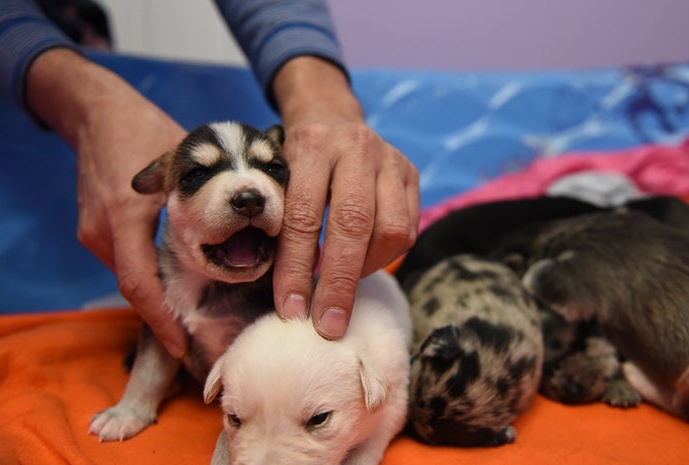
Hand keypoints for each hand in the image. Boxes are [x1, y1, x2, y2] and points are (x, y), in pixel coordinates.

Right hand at [26, 49, 187, 357]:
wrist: (93, 111)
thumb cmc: (142, 127)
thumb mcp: (182, 156)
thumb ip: (210, 189)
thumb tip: (256, 213)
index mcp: (126, 215)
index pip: (140, 284)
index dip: (161, 319)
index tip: (181, 345)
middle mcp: (103, 230)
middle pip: (136, 286)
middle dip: (163, 314)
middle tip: (193, 336)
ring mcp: (92, 231)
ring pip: (129, 275)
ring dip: (156, 293)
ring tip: (186, 311)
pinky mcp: (92, 228)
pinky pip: (123, 260)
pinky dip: (146, 273)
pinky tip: (170, 276)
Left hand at [272, 57, 419, 338]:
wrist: (330, 118)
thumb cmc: (294, 161)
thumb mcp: (278, 177)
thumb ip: (279, 219)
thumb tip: (285, 287)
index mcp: (313, 145)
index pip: (304, 216)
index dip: (296, 268)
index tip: (290, 310)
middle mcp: (356, 148)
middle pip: (353, 225)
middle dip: (338, 283)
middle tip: (328, 326)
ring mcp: (390, 160)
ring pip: (390, 230)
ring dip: (365, 270)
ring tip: (342, 287)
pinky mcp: (411, 174)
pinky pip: (407, 229)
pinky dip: (384, 258)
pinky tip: (362, 264)